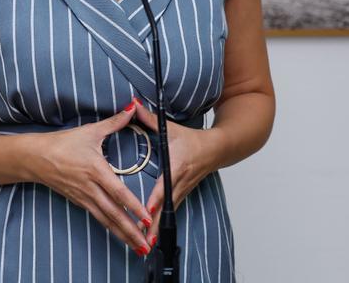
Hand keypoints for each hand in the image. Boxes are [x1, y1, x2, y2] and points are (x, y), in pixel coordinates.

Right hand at [24, 97, 154, 254]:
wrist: (35, 158)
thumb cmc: (63, 143)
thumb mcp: (90, 131)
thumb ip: (114, 122)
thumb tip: (133, 108)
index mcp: (95, 170)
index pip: (118, 192)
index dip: (133, 206)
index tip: (147, 217)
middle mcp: (90, 187)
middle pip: (114, 213)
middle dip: (131, 230)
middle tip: (147, 244)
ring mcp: (83, 197)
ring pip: (106, 220)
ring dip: (122, 234)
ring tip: (138, 246)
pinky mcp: (79, 202)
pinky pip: (98, 217)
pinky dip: (110, 228)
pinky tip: (120, 235)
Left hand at [131, 99, 216, 249]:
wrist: (216, 149)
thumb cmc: (192, 139)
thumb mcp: (170, 128)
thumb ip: (149, 118)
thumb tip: (131, 105)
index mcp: (177, 166)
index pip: (165, 184)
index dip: (156, 196)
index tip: (147, 208)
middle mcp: (180, 182)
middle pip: (165, 206)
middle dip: (154, 222)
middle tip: (141, 237)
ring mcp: (183, 191)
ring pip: (168, 213)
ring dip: (156, 228)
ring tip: (143, 243)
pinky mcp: (182, 195)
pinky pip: (170, 212)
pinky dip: (160, 224)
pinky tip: (151, 236)